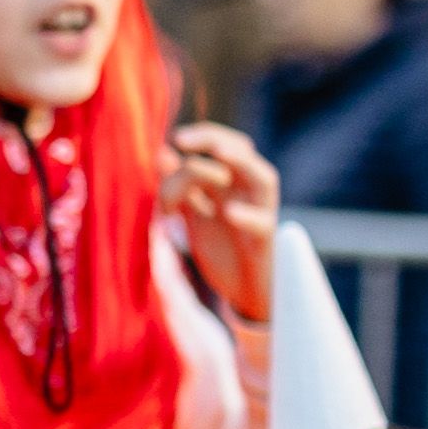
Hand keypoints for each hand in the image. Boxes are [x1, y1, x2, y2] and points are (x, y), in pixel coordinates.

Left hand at [168, 121, 280, 324]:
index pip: (222, 145)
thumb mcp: (193, 215)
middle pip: (242, 152)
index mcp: (230, 184)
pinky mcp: (266, 241)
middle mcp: (248, 193)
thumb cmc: (223, 251)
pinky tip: (229, 212)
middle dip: (214, 139)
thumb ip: (179, 187)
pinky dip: (248, 215)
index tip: (173, 139)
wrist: (245, 293)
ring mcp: (260, 214)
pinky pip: (264, 223)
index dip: (200, 136)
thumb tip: (162, 152)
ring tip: (220, 154)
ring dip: (242, 162)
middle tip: (182, 139)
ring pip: (263, 178)